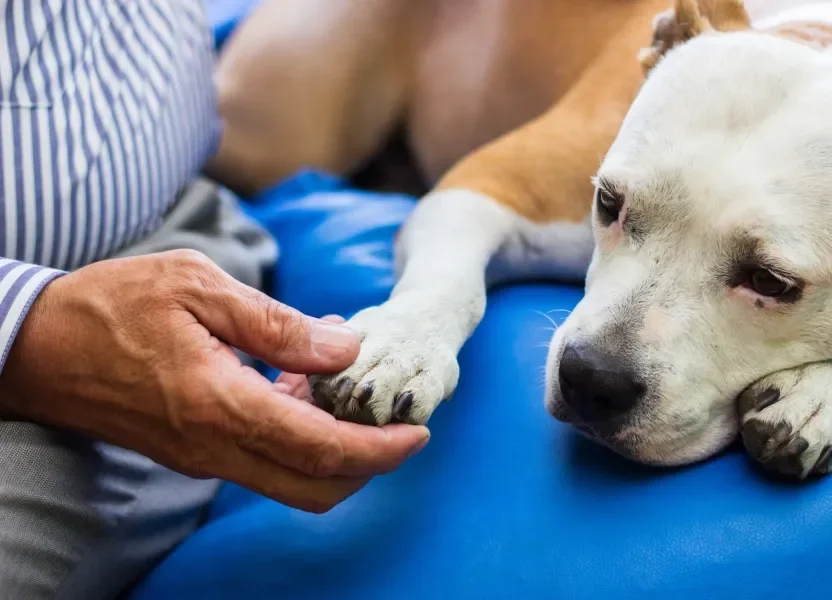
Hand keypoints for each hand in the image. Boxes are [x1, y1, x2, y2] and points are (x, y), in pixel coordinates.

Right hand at [0, 250, 429, 512]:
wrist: (34, 347)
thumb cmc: (112, 305)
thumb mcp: (198, 287)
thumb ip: (278, 323)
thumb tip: (346, 345)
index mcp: (220, 404)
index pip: (320, 449)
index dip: (379, 449)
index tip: (417, 432)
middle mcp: (213, 446)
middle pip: (314, 486)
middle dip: (368, 464)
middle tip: (395, 419)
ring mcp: (201, 456)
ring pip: (289, 479)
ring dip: (333, 448)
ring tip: (345, 384)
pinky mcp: (192, 451)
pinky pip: (261, 459)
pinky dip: (298, 435)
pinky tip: (301, 379)